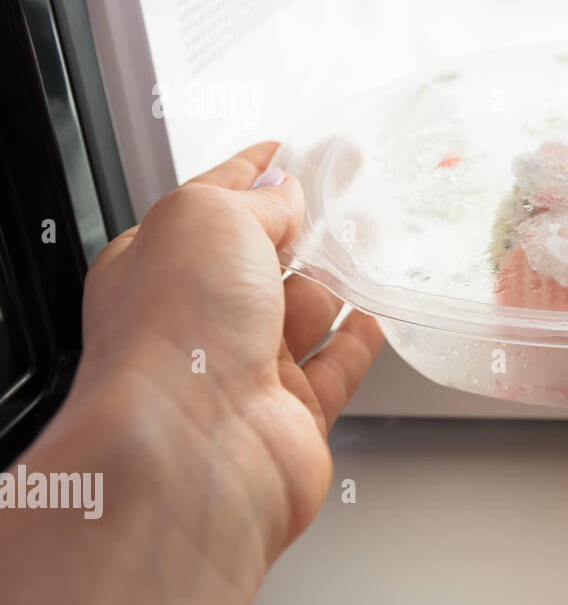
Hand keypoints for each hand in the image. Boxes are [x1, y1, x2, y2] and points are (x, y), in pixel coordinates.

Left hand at [0, 142, 383, 604]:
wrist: (193, 453)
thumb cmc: (174, 336)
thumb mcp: (210, 220)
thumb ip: (257, 199)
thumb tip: (285, 190)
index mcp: (156, 265)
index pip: (211, 204)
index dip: (253, 173)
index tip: (291, 151)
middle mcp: (195, 320)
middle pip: (260, 259)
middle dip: (303, 225)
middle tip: (347, 193)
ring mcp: (244, 370)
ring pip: (301, 311)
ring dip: (336, 278)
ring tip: (373, 243)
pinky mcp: (293, 414)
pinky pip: (334, 369)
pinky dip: (357, 342)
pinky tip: (374, 318)